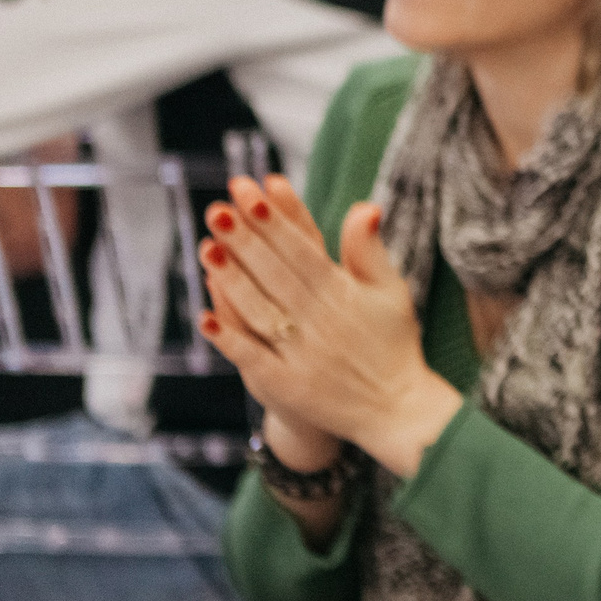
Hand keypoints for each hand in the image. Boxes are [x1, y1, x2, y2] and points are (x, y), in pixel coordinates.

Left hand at [199, 176, 461, 478]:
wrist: (396, 408)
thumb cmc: (390, 342)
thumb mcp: (390, 291)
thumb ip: (370, 250)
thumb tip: (365, 206)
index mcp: (345, 295)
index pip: (303, 250)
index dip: (276, 222)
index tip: (252, 192)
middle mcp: (321, 322)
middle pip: (275, 275)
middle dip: (245, 241)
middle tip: (216, 208)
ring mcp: (302, 354)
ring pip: (260, 311)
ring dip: (231, 280)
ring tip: (205, 247)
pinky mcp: (288, 385)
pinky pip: (253, 358)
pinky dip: (229, 339)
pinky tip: (204, 317)